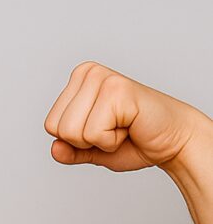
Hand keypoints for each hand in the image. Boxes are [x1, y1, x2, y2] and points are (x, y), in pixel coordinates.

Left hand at [44, 61, 209, 171]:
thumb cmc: (134, 141)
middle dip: (86, 141)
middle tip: (115, 129)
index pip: (50, 125)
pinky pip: (93, 134)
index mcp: (77, 81)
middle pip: (58, 129)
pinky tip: (130, 125)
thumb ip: (69, 150)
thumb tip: (54, 149)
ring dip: (100, 140)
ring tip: (122, 126)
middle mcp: (87, 73)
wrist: (172, 141)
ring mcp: (102, 78)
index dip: (76, 140)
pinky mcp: (117, 90)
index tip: (104, 129)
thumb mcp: (92, 150)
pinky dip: (112, 141)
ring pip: (71, 132)